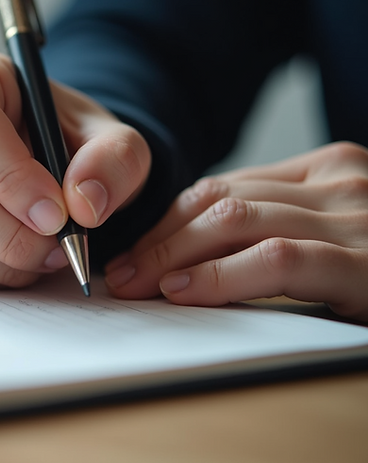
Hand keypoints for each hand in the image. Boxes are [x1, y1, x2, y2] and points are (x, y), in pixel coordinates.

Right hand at [0, 49, 150, 288]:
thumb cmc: (72, 142)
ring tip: (41, 253)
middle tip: (57, 245)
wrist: (50, 163)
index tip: (55, 212)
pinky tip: (13, 258)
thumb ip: (115, 161)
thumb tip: (83, 202)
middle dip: (7, 235)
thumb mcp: (115, 140)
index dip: (9, 175)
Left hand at [104, 142, 367, 320]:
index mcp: (325, 170)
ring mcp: (356, 214)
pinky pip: (279, 260)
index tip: (128, 252)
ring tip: (137, 285)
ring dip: (172, 256)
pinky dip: (223, 277)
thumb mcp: (335, 234)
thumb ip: (279, 230)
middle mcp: (338, 180)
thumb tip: (189, 258)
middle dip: (157, 239)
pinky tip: (186, 292)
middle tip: (117, 274)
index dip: (165, 222)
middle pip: (218, 201)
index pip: (221, 187)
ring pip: (236, 221)